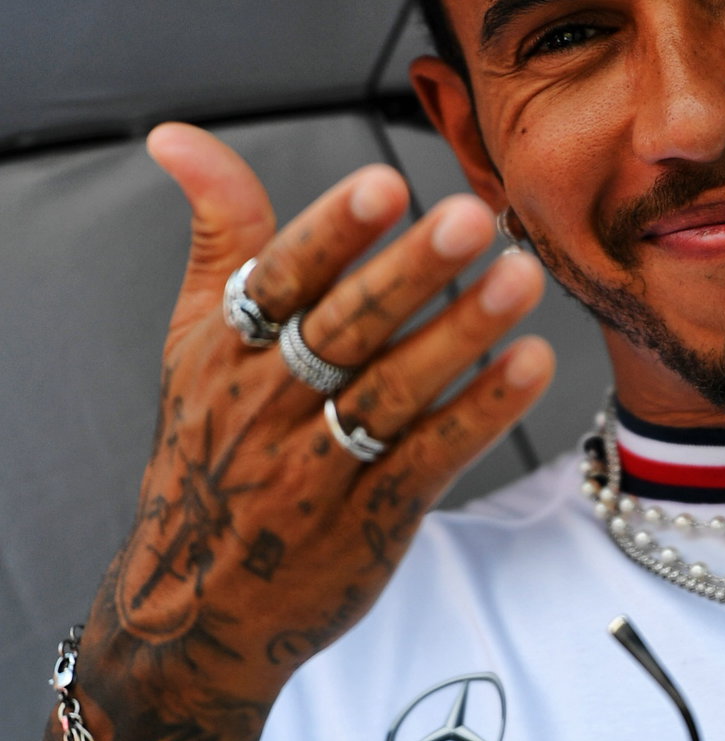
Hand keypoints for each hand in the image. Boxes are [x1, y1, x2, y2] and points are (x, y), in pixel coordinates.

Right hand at [75, 124, 551, 740]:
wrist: (195, 605)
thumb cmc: (210, 446)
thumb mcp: (193, 340)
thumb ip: (215, 232)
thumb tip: (176, 134)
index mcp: (226, 352)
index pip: (278, 281)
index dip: (330, 233)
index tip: (384, 184)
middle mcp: (269, 407)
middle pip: (344, 332)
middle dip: (408, 274)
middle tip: (471, 217)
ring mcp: (320, 469)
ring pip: (395, 393)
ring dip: (462, 334)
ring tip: (522, 278)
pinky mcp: (372, 521)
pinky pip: (432, 459)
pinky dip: (482, 413)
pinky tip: (532, 365)